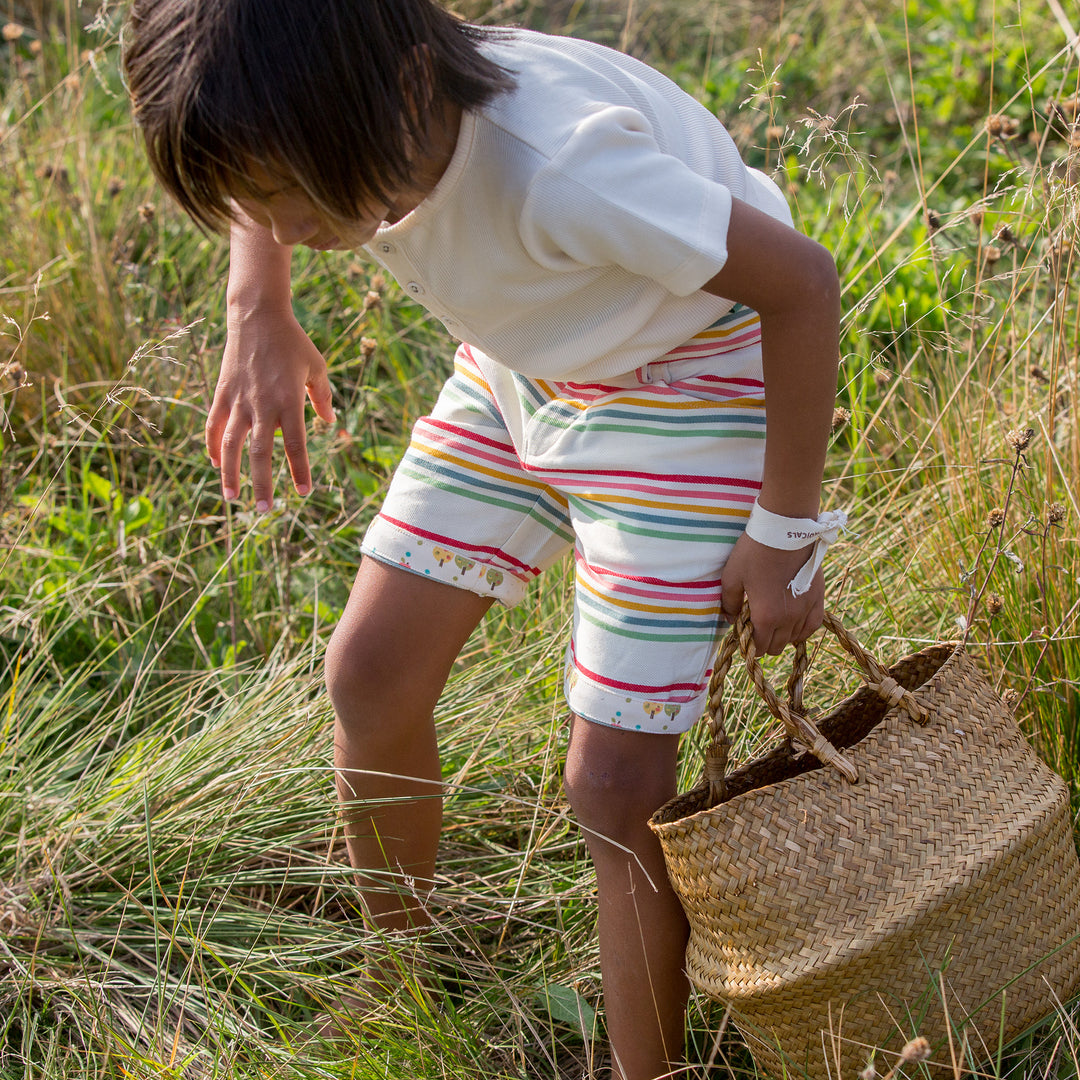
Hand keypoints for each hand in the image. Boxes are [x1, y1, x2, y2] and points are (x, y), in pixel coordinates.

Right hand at [206, 305, 335, 509]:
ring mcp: (238, 401)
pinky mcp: (221, 394)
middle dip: (262, 483)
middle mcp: (262, 405)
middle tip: (264, 509)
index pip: (295, 444)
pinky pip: (213, 425)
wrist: (257, 316)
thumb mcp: (317, 367)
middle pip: (260, 453)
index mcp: (288, 401)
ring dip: (230, 474)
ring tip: (232, 498)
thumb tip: (329, 422)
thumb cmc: (292, 342)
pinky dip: (212, 446)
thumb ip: (322, 396)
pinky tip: (215, 465)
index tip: (303, 492)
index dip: (299, 470)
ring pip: (230, 445)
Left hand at [720, 531, 824, 655]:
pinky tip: (794, 624)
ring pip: (794, 638)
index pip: (759, 647)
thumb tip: (731, 619)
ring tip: (773, 622)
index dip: (750, 645)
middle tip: (756, 626)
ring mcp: (805, 609)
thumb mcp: (731, 577)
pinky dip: (802, 629)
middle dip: (764, 641)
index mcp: (766, 616)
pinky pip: (813, 625)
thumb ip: (729, 603)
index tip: (744, 634)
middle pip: (776, 646)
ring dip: (782, 635)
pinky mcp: (817, 598)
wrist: (785, 530)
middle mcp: (788, 619)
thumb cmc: (754, 552)